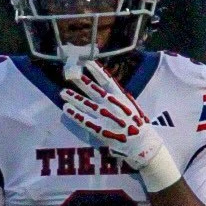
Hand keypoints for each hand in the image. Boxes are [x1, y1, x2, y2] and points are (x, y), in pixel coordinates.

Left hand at [61, 61, 180, 191]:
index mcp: (120, 97)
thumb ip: (119, 98)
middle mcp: (111, 104)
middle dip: (80, 82)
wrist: (142, 143)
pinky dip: (74, 113)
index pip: (106, 80)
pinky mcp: (99, 129)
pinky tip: (66, 108)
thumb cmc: (137, 125)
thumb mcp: (131, 106)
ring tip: (63, 92)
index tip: (87, 62)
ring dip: (73, 97)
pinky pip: (83, 119)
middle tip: (69, 74)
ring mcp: (105, 116)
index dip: (96, 70)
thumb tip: (108, 90)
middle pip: (92, 90)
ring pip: (85, 103)